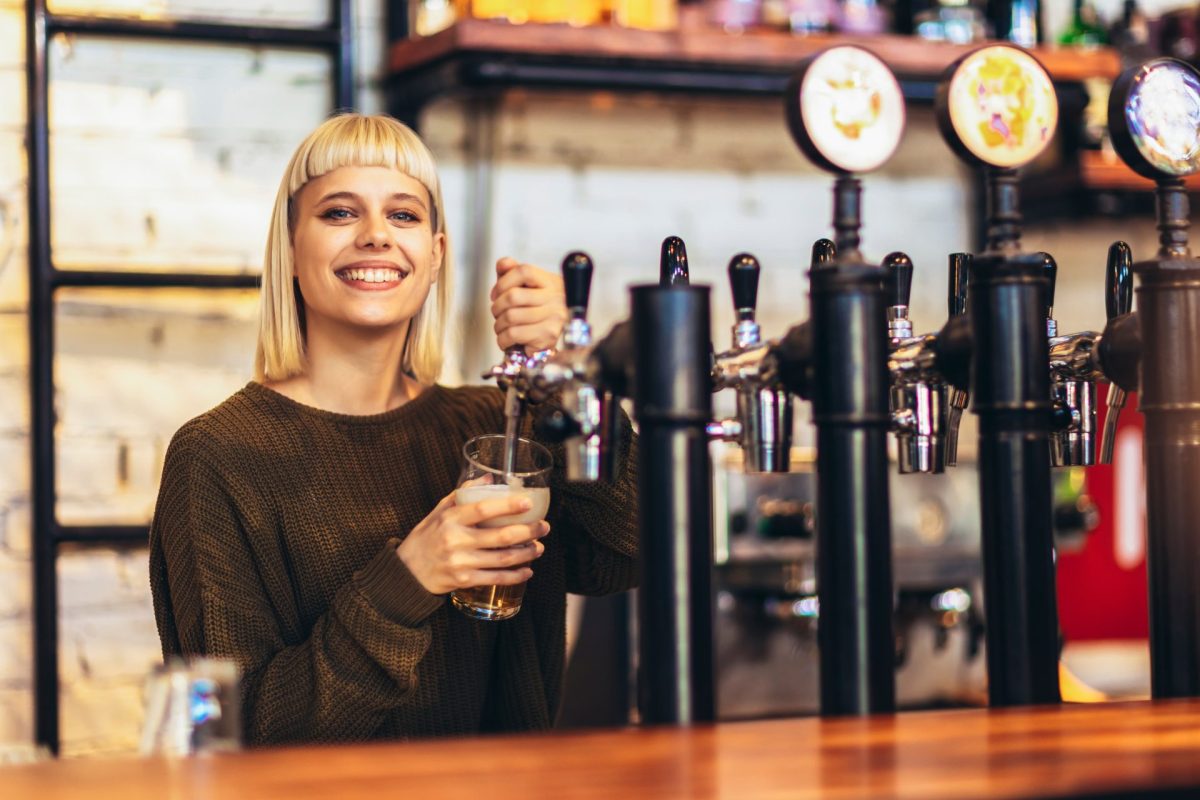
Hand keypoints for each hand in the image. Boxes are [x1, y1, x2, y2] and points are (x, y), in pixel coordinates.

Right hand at [396, 491, 550, 594]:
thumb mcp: (439, 511)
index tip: (528, 503)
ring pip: (503, 558)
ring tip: (539, 547)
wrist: (407, 572)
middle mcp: (456, 540)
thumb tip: (490, 477)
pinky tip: (527, 570)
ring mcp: (461, 562)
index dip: (508, 506)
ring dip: (527, 553)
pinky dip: (515, 575)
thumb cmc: (426, 537)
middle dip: (529, 531)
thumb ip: (463, 493)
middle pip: (501, 536)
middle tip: (544, 527)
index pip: (484, 509)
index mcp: (451, 518)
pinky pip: (496, 578)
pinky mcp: (464, 581)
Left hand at [490, 257, 567, 353]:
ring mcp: (554, 317)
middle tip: (497, 313)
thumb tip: (503, 264)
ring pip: (511, 316)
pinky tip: (506, 339)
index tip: (496, 294)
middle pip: (513, 296)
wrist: (546, 340)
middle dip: (497, 307)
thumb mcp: (523, 288)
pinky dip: (502, 339)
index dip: (503, 282)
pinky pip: (514, 334)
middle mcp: (555, 297)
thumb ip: (511, 272)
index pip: (524, 271)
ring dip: (498, 325)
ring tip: (501, 327)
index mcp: (549, 281)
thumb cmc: (533, 311)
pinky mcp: (548, 335)